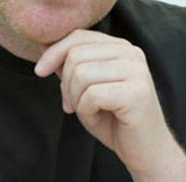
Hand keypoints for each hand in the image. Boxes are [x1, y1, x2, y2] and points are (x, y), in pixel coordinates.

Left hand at [34, 29, 185, 180]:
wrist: (145, 150)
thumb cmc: (114, 118)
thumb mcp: (85, 86)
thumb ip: (70, 65)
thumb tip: (42, 45)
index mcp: (120, 46)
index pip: (78, 36)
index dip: (54, 52)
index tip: (39, 71)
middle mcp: (131, 52)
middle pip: (75, 55)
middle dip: (65, 83)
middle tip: (72, 104)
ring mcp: (136, 71)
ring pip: (81, 74)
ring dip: (76, 99)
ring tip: (88, 111)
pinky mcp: (136, 92)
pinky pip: (92, 95)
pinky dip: (87, 112)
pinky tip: (98, 118)